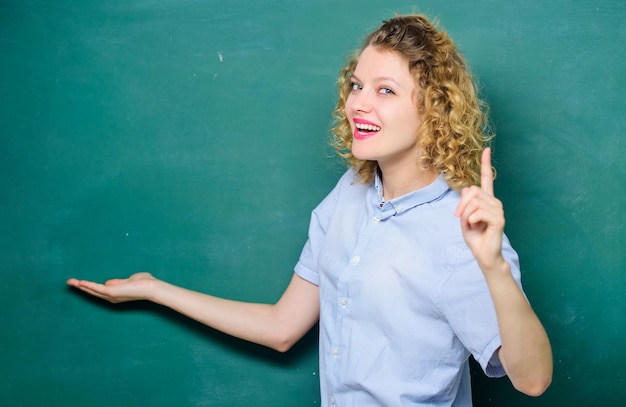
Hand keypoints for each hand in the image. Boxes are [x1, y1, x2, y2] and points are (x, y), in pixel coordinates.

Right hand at [67, 272, 157, 302]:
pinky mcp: (112, 292)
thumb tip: (107, 282)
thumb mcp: (129, 280)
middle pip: (93, 292)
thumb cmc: (144, 283)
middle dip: (81, 287)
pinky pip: (97, 288)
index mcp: (116, 294)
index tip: (80, 283)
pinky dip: (88, 285)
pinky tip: (80, 282)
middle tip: (70, 282)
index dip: (89, 287)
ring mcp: (112, 296)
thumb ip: (118, 282)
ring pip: (93, 291)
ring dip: (81, 286)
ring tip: (70, 282)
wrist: (151, 288)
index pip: (100, 290)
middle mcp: (112, 297)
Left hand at [454, 148, 505, 271]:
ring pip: (473, 202)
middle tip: (460, 218)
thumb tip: (467, 189)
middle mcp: (494, 202)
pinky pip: (478, 212)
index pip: (486, 179)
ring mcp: (498, 210)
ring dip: (466, 215)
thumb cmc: (475, 237)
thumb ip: (465, 203)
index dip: (486, 164)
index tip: (486, 149)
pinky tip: (476, 227)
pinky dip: (471, 220)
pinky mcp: (499, 219)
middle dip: (461, 205)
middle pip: (472, 191)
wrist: (484, 254)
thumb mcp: (464, 217)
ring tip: (471, 224)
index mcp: (486, 200)